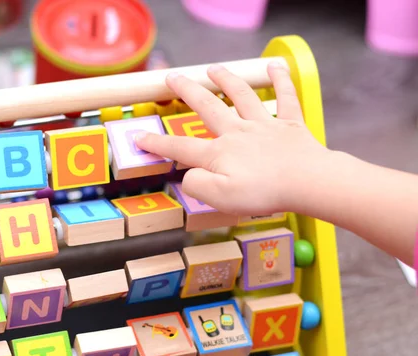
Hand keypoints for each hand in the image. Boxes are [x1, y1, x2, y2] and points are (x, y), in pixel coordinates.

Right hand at [135, 62, 331, 215]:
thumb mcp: (220, 198)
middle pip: (208, 107)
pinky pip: (285, 98)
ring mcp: (264, 125)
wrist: (308, 182)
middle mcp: (237, 132)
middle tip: (173, 78)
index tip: (139, 136)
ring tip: (213, 68)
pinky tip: (276, 66)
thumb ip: (197, 185)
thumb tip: (187, 175)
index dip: (157, 142)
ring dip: (226, 80)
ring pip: (242, 96)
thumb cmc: (264, 193)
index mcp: (218, 153)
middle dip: (187, 91)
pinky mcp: (289, 125)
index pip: (180, 147)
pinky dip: (281, 80)